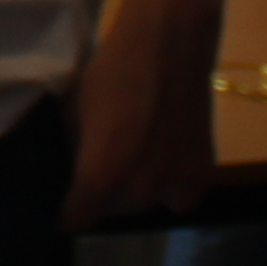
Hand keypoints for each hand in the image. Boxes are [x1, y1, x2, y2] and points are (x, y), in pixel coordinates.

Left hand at [64, 0, 219, 230]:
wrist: (168, 45)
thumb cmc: (112, 73)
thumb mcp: (74, 112)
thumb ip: (72, 152)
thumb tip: (65, 173)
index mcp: (99, 179)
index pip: (74, 220)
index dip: (66, 209)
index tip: (64, 196)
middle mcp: (137, 194)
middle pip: (111, 210)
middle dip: (103, 192)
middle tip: (103, 161)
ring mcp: (174, 187)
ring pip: (144, 203)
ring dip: (137, 188)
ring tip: (137, 155)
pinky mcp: (202, 175)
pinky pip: (179, 196)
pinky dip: (172, 183)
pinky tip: (167, 156)